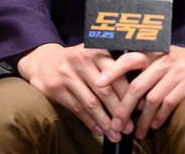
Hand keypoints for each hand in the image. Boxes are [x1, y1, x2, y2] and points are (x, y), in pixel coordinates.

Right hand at [17, 43, 133, 139]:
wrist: (44, 61)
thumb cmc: (77, 60)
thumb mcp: (94, 54)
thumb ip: (113, 66)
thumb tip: (137, 90)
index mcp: (96, 50)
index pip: (117, 72)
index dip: (129, 92)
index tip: (140, 106)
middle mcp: (82, 59)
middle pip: (105, 90)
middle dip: (119, 111)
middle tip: (129, 127)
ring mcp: (68, 74)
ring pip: (92, 103)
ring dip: (106, 122)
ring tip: (116, 134)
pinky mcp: (57, 88)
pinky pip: (78, 109)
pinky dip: (90, 122)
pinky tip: (100, 130)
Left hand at [96, 45, 184, 140]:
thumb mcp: (170, 59)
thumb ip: (151, 69)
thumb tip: (128, 92)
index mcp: (157, 51)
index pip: (130, 57)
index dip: (112, 69)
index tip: (98, 83)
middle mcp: (165, 58)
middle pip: (137, 85)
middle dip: (123, 108)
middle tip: (115, 126)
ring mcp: (178, 69)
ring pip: (151, 98)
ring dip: (141, 120)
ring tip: (136, 133)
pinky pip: (169, 103)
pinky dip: (159, 117)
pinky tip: (155, 125)